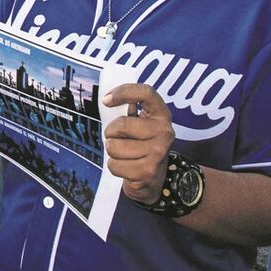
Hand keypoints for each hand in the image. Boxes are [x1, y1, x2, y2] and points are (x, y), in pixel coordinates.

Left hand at [102, 84, 174, 204]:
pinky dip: (114, 166)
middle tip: (117, 138)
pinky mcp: (148, 171)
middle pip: (121, 125)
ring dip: (112, 151)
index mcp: (161, 114)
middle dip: (111, 132)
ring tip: (124, 153)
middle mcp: (164, 132)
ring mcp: (158, 153)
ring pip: (114, 146)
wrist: (153, 178)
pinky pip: (114, 165)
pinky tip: (126, 166)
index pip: (146, 93)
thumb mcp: (139, 124)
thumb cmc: (140, 144)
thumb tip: (108, 101)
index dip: (124, 92)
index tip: (106, 100)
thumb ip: (127, 110)